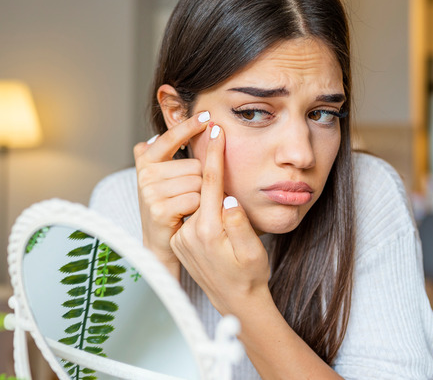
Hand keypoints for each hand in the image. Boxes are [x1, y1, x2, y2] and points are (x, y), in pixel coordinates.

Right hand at [133, 111, 209, 276]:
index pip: (170, 138)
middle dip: (200, 180)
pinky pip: (194, 199)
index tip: (207, 116)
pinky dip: (198, 208)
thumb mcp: (165, 176)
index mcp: (146, 160)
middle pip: (194, 165)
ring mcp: (150, 191)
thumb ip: (168, 152)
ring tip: (188, 206)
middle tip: (188, 196)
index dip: (188, 126)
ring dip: (200, 196)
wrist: (160, 243)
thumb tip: (172, 129)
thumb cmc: (169, 206)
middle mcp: (145, 173)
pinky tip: (187, 215)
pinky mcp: (158, 209)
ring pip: (197, 182)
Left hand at [170, 123, 270, 314]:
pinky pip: (191, 213)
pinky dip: (198, 203)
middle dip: (205, 163)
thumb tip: (228, 198)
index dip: (213, 154)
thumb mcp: (253, 251)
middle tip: (210, 136)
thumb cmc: (251, 275)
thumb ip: (240, 224)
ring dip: (202, 185)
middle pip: (197, 187)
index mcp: (209, 231)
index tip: (215, 130)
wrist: (235, 301)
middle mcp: (190, 233)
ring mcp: (182, 238)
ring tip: (211, 173)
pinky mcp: (179, 241)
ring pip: (193, 199)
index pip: (209, 182)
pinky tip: (208, 202)